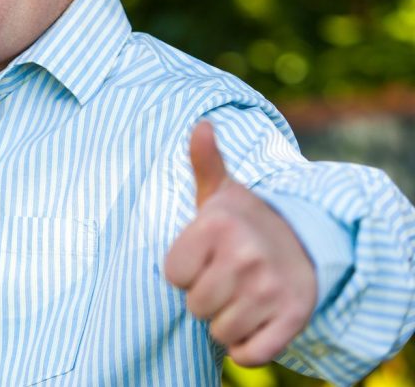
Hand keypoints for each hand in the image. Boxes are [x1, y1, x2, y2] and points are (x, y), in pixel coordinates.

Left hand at [164, 121, 316, 364]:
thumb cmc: (243, 223)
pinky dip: (247, 347)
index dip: (185, 270)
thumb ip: (204, 162)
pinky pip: (249, 354)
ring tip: (241, 294)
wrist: (305, 246)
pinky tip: (255, 320)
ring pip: (220, 331)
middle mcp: (246, 256)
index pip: (173, 276)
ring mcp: (271, 289)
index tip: (205, 255)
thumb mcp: (219, 193)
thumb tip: (201, 124)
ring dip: (226, 320)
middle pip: (195, 306)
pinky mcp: (293, 318)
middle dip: (205, 296)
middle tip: (226, 276)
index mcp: (217, 225)